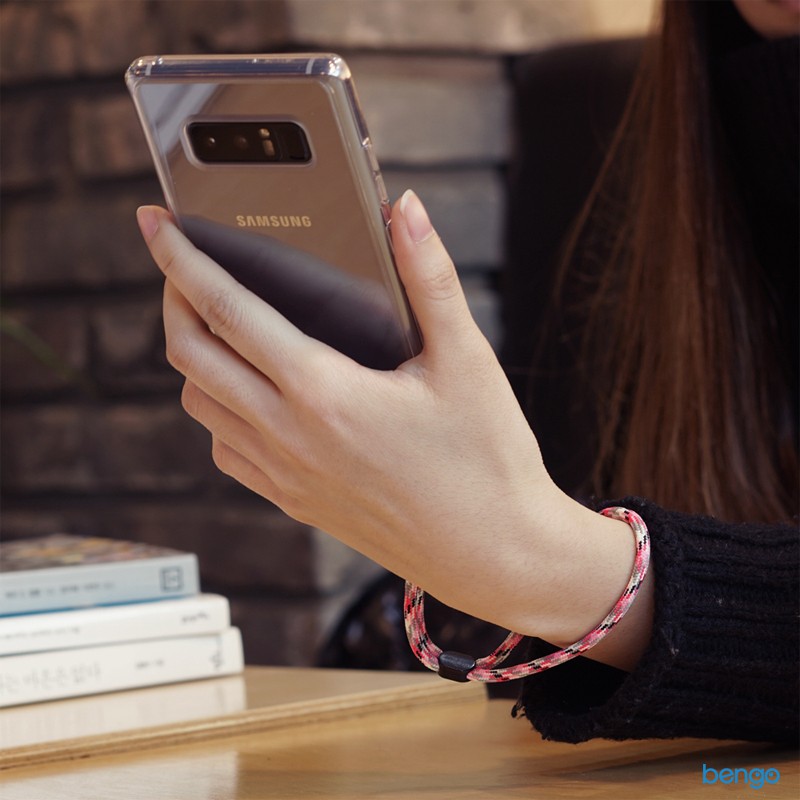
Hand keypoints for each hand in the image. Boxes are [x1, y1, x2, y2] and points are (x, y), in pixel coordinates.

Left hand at [137, 191, 648, 661]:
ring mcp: (286, 476)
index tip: (153, 223)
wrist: (494, 552)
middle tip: (185, 268)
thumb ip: (429, 276)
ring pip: (199, 406)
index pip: (226, 310)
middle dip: (173, 301)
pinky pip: (225, 450)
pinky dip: (217, 410)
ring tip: (220, 328)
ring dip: (193, 358)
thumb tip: (403, 209)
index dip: (181, 259)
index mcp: (325, 392)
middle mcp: (290, 436)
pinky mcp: (295, 503)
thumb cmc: (487, 460)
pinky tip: (252, 396)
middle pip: (189, 357)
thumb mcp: (466, 360)